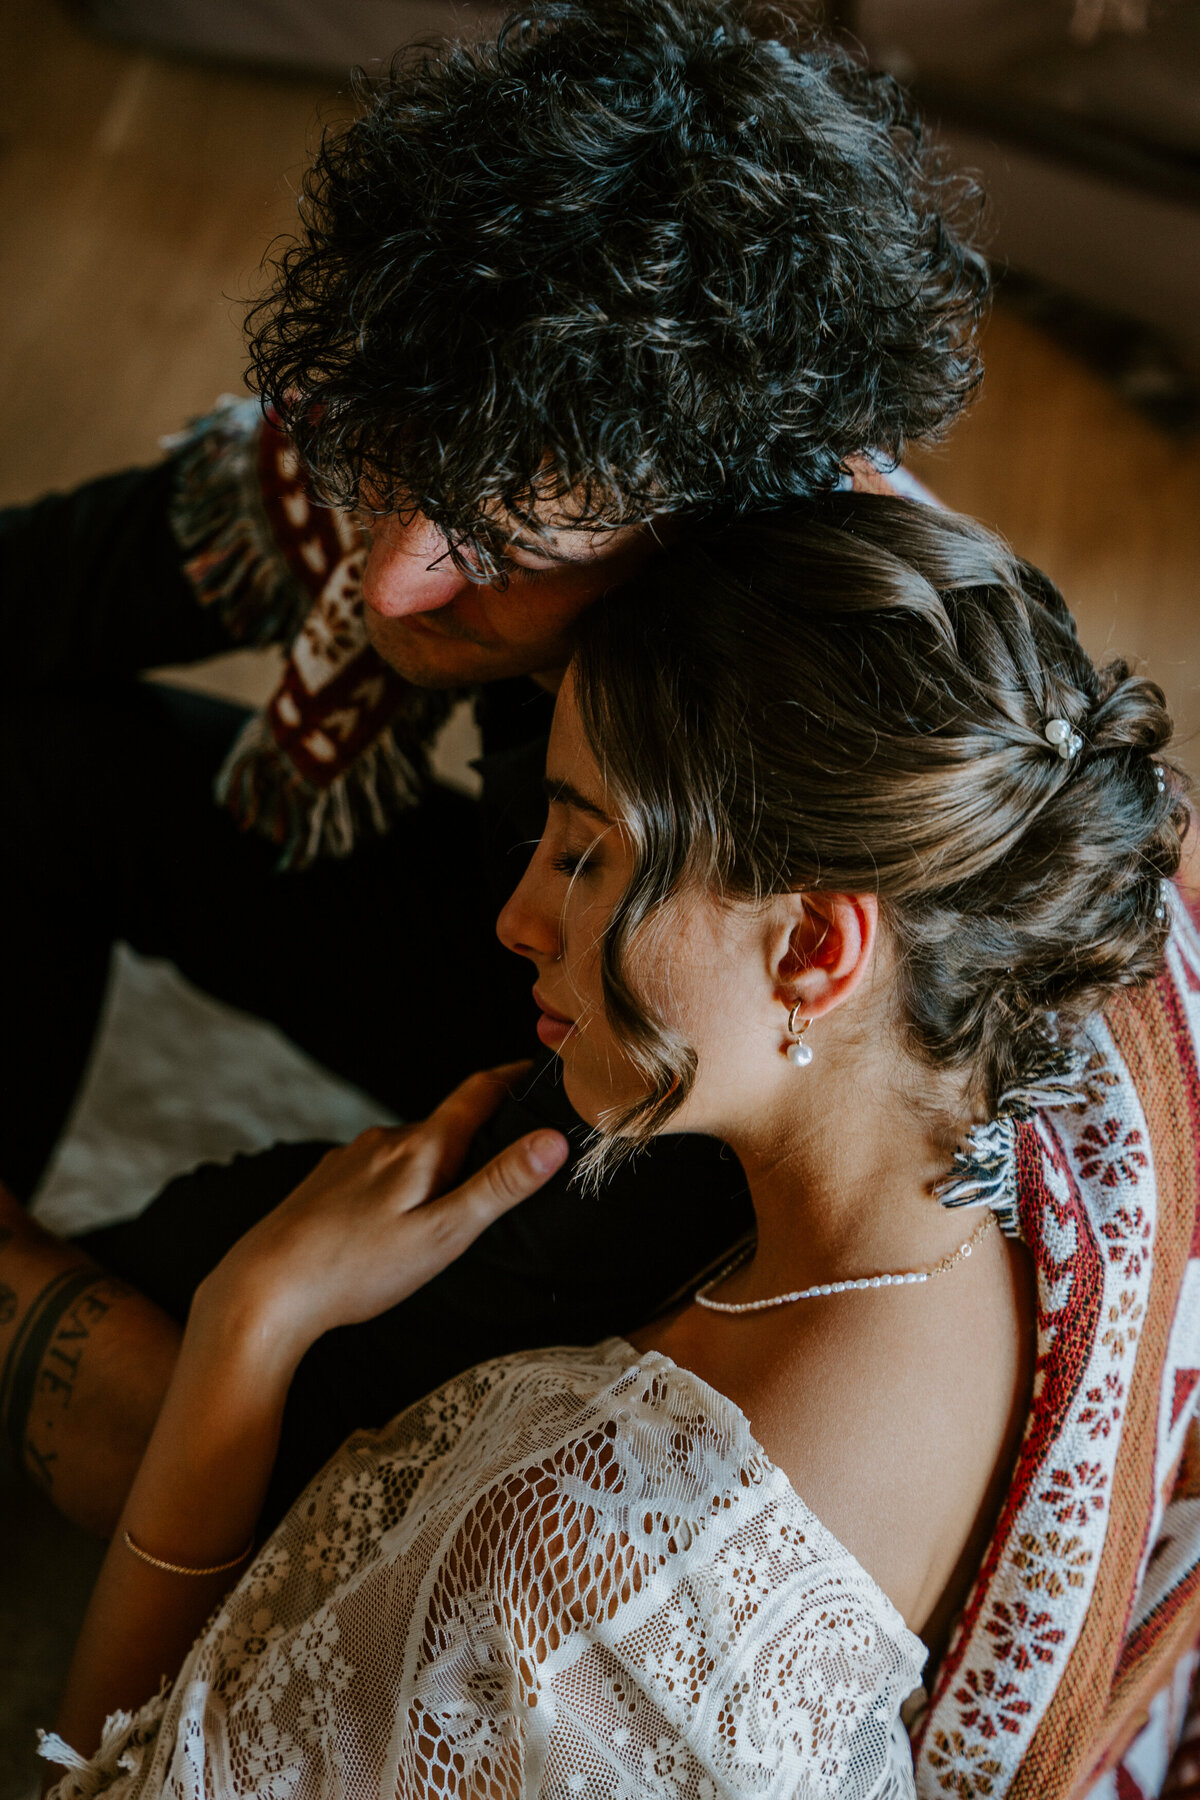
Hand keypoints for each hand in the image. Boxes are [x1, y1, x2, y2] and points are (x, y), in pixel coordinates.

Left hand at [192, 1064, 568, 1378]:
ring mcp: (350, 1159)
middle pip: (445, 1124)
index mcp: (421, 1148)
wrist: (262, 1290)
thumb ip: (499, 1186)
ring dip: (435, 1165)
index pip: (479, 1092)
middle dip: (478, 1134)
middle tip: (511, 1157)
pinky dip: (399, 1184)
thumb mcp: (443, 1234)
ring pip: (409, 1152)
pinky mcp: (325, 1181)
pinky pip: (376, 1171)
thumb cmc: (357, 1269)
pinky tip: (393, 1222)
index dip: (514, 1076)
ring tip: (453, 1203)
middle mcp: (384, 1141)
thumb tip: (553, 1140)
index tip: (541, 1069)